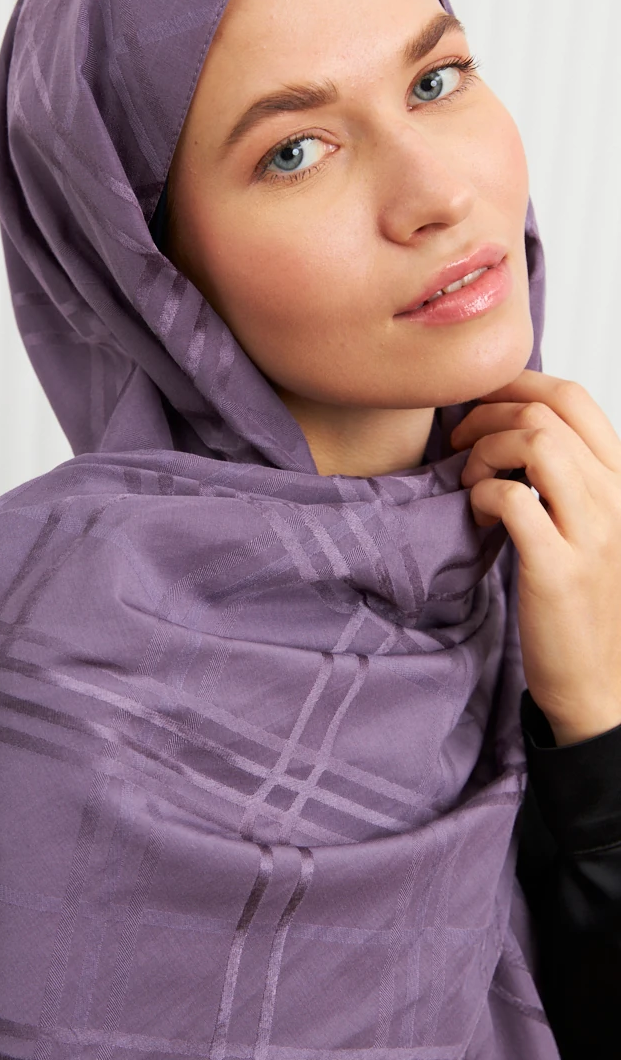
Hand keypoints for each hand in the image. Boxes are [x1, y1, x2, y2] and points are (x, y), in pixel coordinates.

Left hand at [450, 370, 620, 745]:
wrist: (600, 681)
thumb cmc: (579, 600)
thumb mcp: (583, 525)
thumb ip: (560, 478)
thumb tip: (504, 429)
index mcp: (620, 481)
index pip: (574, 396)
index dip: (516, 382)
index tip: (477, 400)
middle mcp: (616, 498)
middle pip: (546, 411)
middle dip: (486, 414)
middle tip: (459, 441)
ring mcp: (592, 532)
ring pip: (535, 442)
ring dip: (485, 450)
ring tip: (470, 481)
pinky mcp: (559, 568)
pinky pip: (513, 498)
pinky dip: (482, 494)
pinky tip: (478, 517)